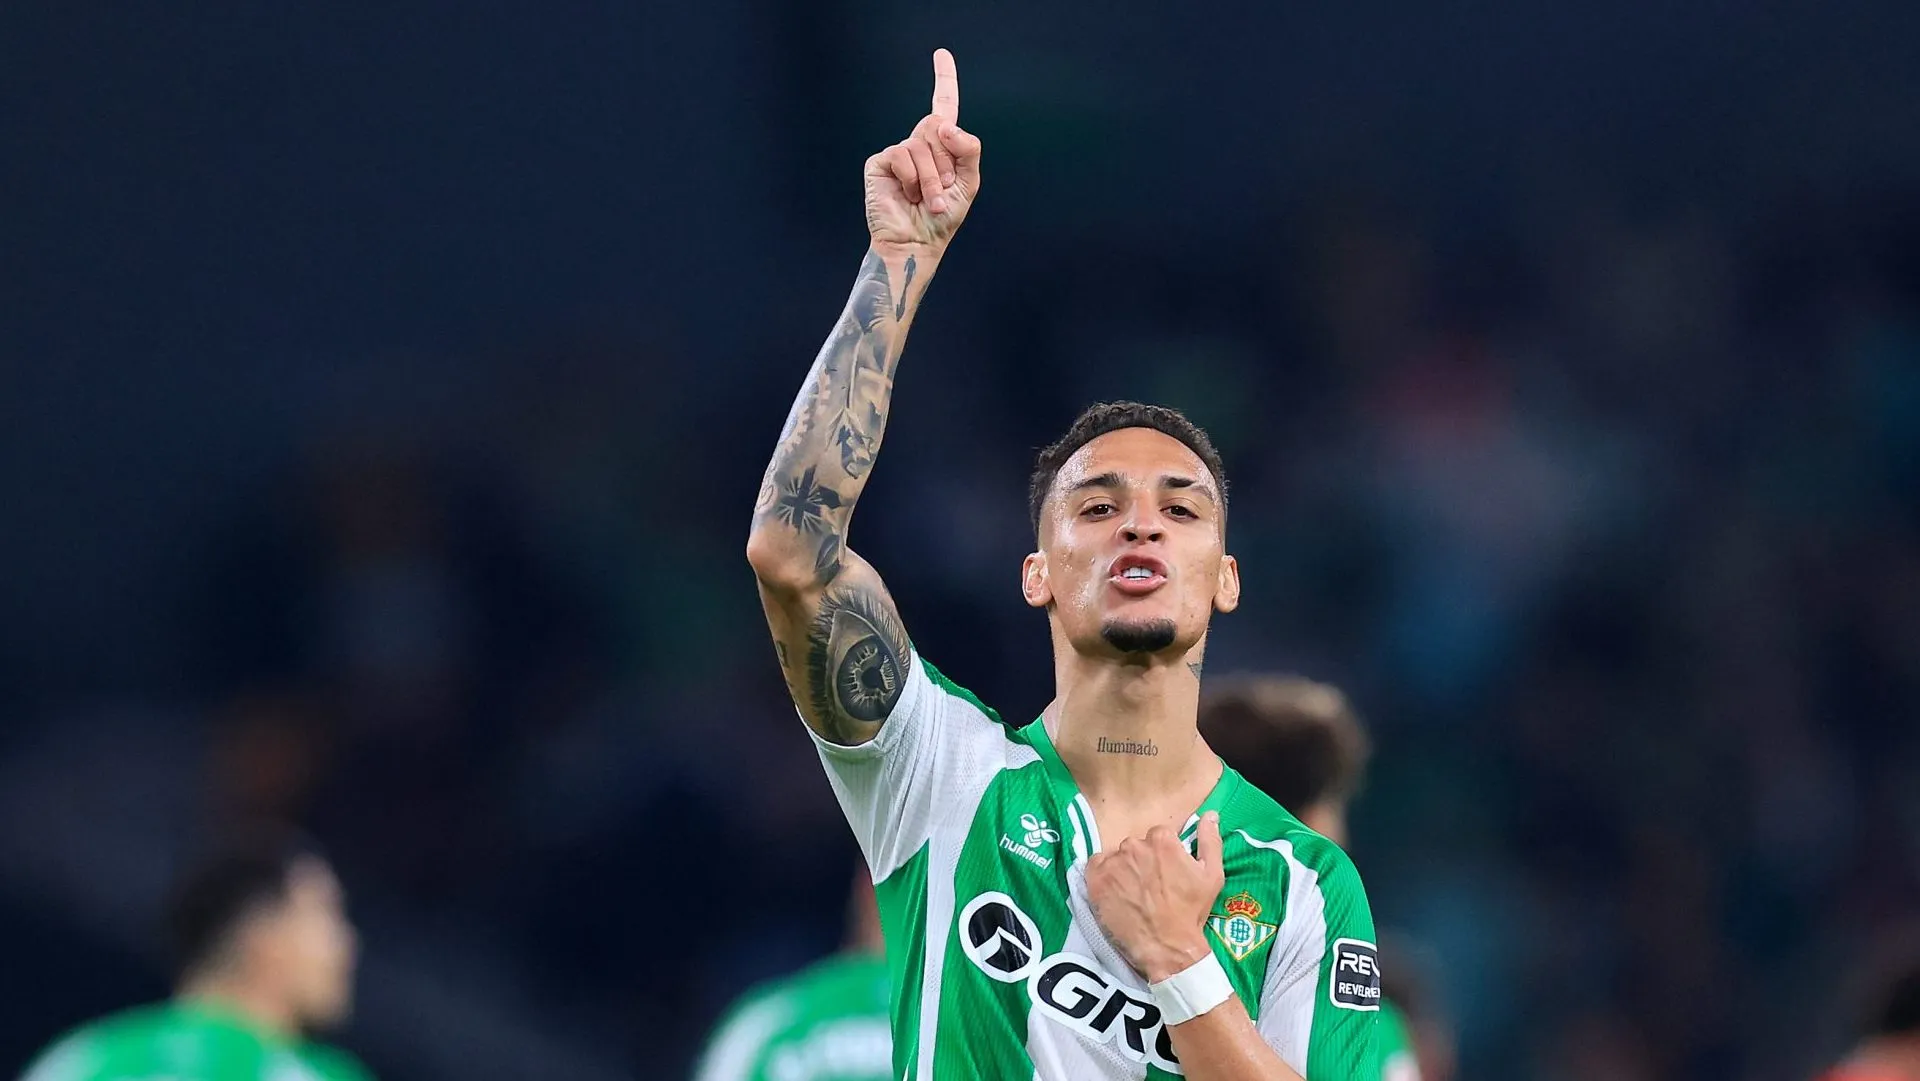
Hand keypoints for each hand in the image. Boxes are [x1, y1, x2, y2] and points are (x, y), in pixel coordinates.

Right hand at [864, 48, 982, 258]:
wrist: (916, 242)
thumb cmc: (942, 218)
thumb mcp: (968, 182)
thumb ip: (967, 149)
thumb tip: (943, 124)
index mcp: (941, 146)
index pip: (943, 105)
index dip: (944, 78)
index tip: (941, 53)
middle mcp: (918, 143)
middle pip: (937, 125)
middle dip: (946, 162)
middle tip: (941, 190)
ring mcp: (897, 151)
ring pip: (921, 145)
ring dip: (931, 178)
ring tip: (927, 201)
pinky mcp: (879, 161)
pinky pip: (901, 155)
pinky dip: (912, 178)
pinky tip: (908, 195)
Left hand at [1086, 811, 1226, 982]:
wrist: (1167, 947)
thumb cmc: (1191, 912)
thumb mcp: (1211, 875)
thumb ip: (1210, 841)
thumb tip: (1210, 815)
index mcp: (1161, 840)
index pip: (1157, 836)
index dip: (1162, 857)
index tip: (1165, 875)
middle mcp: (1134, 845)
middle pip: (1135, 846)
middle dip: (1141, 861)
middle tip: (1149, 887)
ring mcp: (1113, 863)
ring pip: (1116, 857)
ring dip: (1122, 869)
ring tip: (1133, 894)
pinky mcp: (1096, 880)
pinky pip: (1095, 867)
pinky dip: (1103, 876)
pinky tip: (1115, 893)